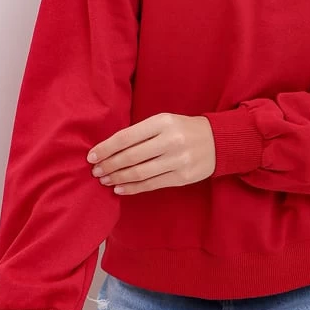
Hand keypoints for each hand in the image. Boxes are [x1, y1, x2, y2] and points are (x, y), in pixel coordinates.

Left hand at [87, 112, 215, 194]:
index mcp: (163, 122)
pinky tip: (120, 188)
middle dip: (109, 165)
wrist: (218, 141)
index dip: (105, 148)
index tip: (91, 156)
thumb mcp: (164, 121)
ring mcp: (178, 160)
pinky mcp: (182, 177)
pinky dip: (133, 188)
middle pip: (131, 156)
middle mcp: (170, 140)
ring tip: (105, 180)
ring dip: (118, 178)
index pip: (126, 137)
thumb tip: (109, 149)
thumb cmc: (183, 129)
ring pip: (140, 173)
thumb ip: (140, 133)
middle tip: (95, 171)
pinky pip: (151, 185)